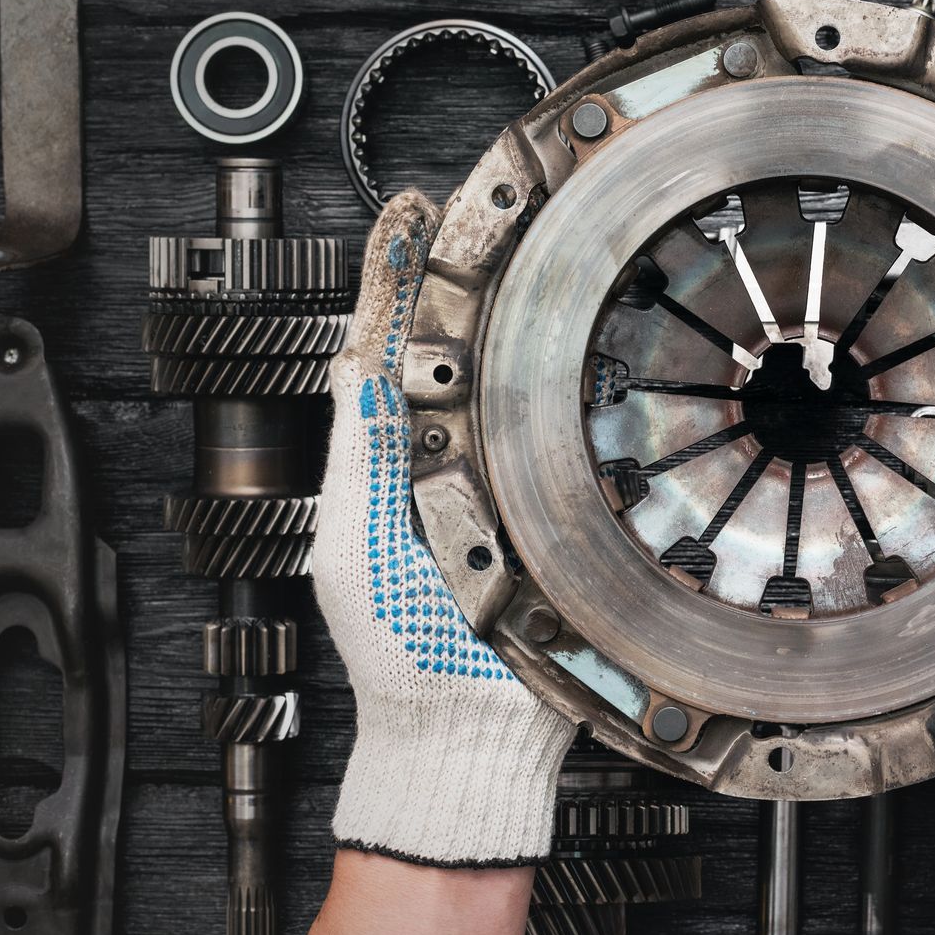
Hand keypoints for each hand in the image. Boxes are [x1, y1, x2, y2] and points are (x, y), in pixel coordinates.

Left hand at [312, 191, 574, 865]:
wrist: (470, 726)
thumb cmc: (406, 650)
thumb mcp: (354, 540)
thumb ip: (359, 450)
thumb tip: (359, 358)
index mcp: (386, 465)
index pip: (387, 350)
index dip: (396, 277)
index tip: (407, 216)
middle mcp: (447, 466)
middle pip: (452, 353)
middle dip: (458, 279)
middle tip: (467, 207)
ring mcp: (507, 487)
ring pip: (511, 388)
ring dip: (513, 319)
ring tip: (515, 250)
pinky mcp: (562, 513)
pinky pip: (569, 436)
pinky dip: (571, 386)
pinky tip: (580, 344)